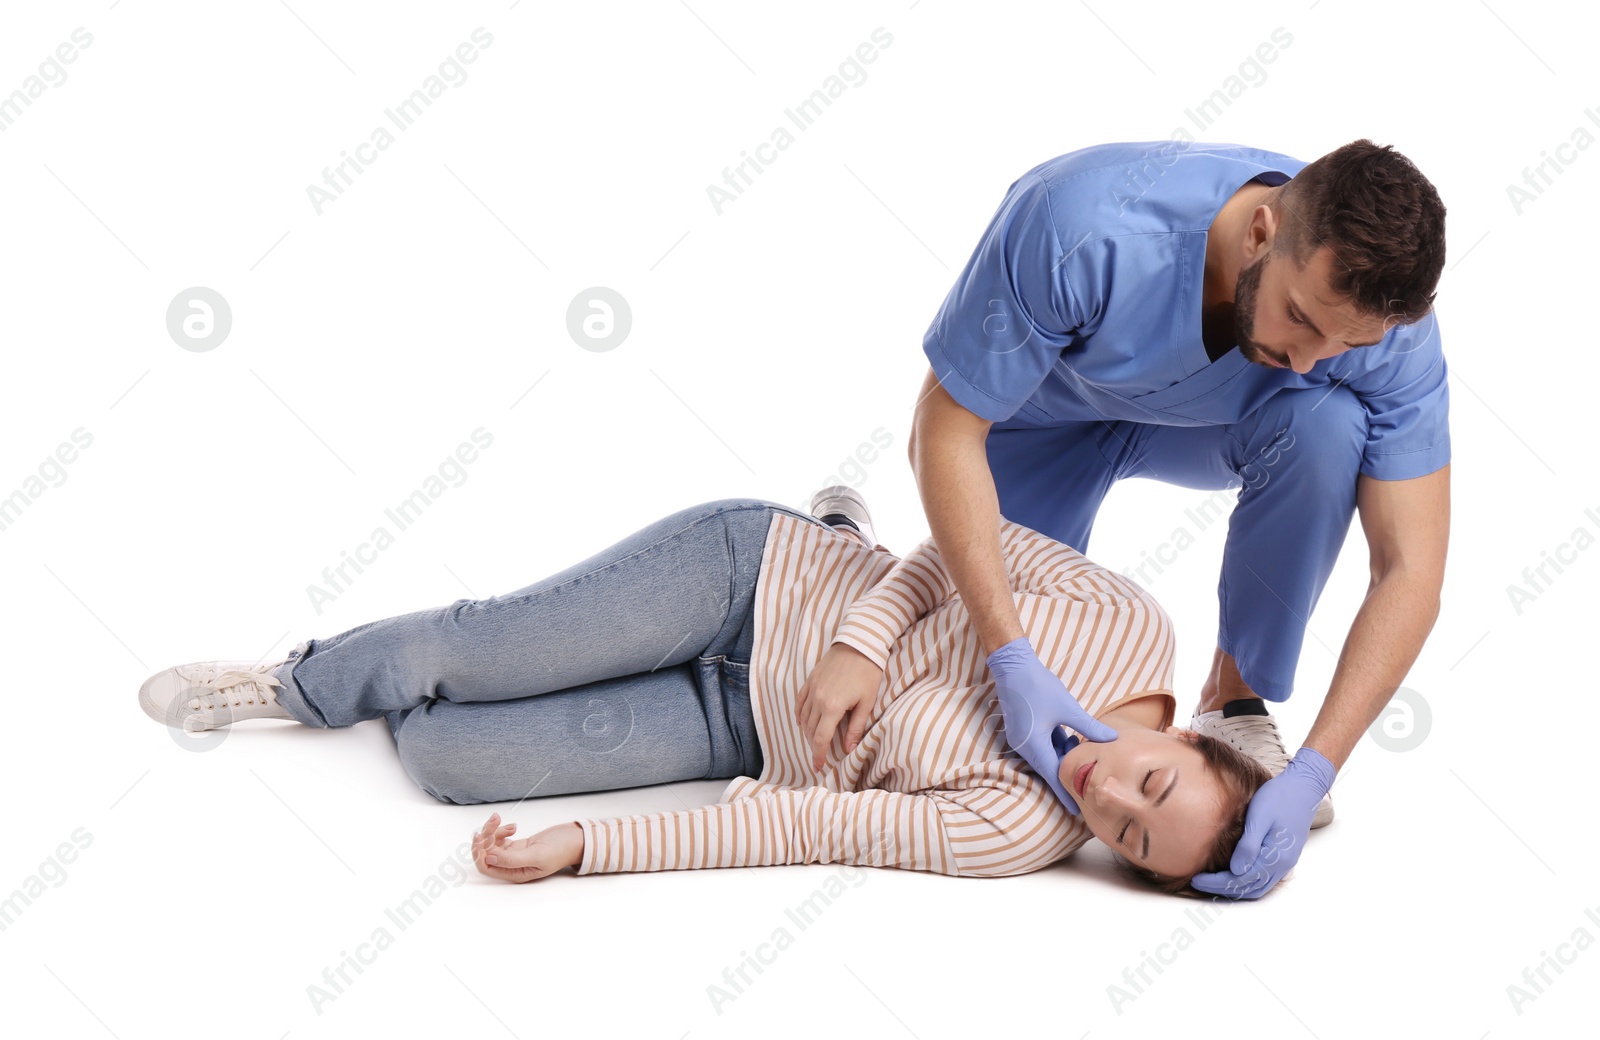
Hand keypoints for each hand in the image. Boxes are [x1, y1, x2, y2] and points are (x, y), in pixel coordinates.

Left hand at [471, 812, 582, 883]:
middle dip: (486, 835)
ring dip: (493, 830)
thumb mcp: (537, 856)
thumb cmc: (561, 850)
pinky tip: (514, 826)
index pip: (487, 866)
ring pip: (492, 843)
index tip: (481, 836)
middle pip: (487, 852)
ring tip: (504, 821)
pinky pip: (500, 838)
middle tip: (495, 820)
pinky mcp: (518, 845)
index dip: (480, 852)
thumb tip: (490, 858)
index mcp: (515, 873)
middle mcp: (512, 866)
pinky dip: (502, 829)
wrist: (575, 839)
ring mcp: (514, 855)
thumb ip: (512, 859)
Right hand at [795, 642, 884, 771]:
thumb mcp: (867, 703)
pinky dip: (799, 715)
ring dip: (807, 732)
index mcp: (832, 708)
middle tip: (819, 758)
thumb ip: (856, 728)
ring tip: (815, 742)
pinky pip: (800, 702)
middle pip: (810, 730)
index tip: (818, 767)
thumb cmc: (868, 672)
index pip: (821, 738)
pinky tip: (802, 722)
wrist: (859, 644)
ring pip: (803, 718)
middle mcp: (818, 700)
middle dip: (813, 747)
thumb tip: (849, 749)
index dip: (818, 755)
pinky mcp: (810, 680)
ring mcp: (812, 689)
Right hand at [985, 636, 1116, 813]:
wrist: (1013, 666)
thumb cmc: (1039, 686)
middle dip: (1067, 776)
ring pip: (1046, 755)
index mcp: (1034, 745)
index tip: (1076, 810)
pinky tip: (1072, 739)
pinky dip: (1056, 745)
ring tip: (1084, 757)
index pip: (1053, 775)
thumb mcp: (1068, 708)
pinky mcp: (1024, 729)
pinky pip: (1042, 744)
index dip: (1065, 792)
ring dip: (1063, 757)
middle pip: (1049, 768)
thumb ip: (1089, 726)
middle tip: (1087, 788)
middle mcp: (1025, 745)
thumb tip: (1112, 739)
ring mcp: (1022, 737)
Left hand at [1190, 746, 1334, 899]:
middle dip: (1222, 889)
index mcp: (1275, 857)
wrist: (1304, 787)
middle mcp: (1282, 865)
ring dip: (1234, 889)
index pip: (1241, 880)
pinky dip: (1246, 882)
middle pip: (1248, 888)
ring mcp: (1285, 862)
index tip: (1196, 879)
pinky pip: (1264, 879)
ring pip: (1257, 887)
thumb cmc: (1279, 797)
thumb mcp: (1259, 817)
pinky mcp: (1284, 856)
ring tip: (1211, 882)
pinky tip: (1232, 873)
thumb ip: (1249, 845)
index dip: (1216, 883)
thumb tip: (1236, 870)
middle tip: (1198, 882)